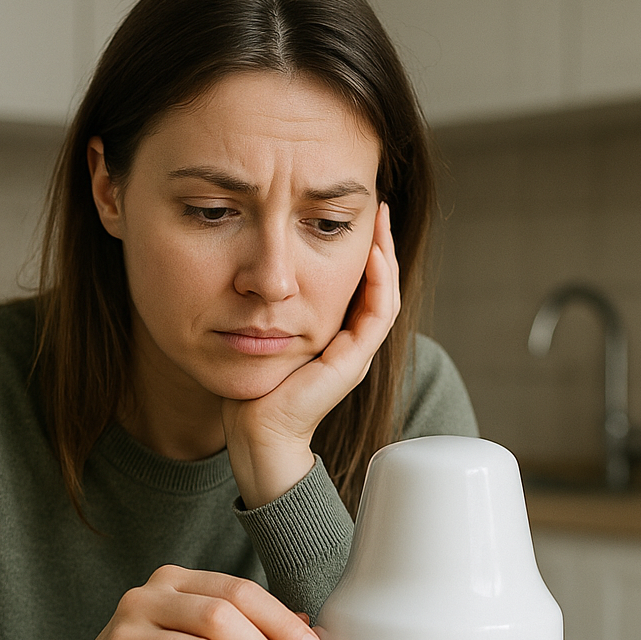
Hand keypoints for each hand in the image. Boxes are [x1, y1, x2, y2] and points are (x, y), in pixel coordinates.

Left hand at [223, 202, 400, 507]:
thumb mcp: (263, 334)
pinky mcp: (352, 363)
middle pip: (381, 287)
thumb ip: (273, 309)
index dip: (365, 252)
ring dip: (386, 258)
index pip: (362, 288)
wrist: (257, 431)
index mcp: (336, 339)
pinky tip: (372, 256)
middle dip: (381, 246)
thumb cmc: (254, 389)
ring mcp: (355, 355)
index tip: (359, 216)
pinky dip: (378, 284)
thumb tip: (255, 270)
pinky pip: (376, 317)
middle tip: (379, 208)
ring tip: (380, 223)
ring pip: (385, 297)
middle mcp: (351, 346)